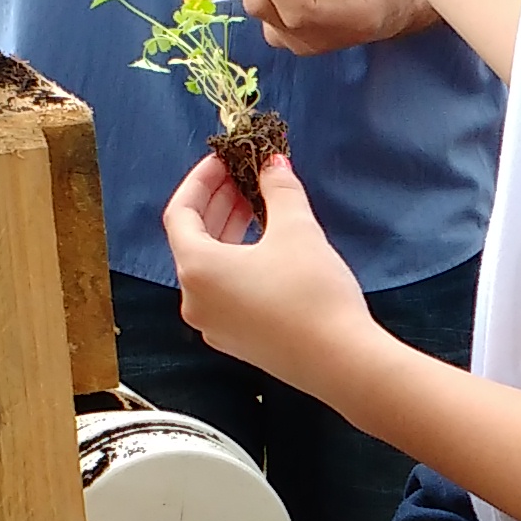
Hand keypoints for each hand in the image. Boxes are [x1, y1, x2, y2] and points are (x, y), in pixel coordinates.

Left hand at [163, 147, 380, 391]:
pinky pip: (225, 291)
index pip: (180, 212)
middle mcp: (194, 300)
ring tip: (257, 206)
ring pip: (210, 267)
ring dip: (229, 232)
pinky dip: (237, 262)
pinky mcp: (236, 340)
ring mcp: (213, 325)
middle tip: (243, 176)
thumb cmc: (312, 294)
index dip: (201, 180)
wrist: (340, 361)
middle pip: (193, 240)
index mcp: (196, 269)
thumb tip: (272, 163)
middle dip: (217, 203)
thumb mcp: (296, 229)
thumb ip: (278, 189)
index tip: (224, 160)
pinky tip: (266, 248)